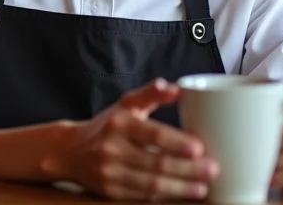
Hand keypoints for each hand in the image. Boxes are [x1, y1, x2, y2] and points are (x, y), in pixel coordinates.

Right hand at [42, 78, 217, 200]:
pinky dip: (165, 197)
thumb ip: (151, 94)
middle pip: (156, 162)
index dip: (176, 142)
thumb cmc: (107, 125)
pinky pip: (142, 196)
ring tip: (202, 187)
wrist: (69, 151)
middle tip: (212, 169)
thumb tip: (176, 88)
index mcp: (119, 122)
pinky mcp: (111, 192)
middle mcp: (112, 148)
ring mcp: (110, 172)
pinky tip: (181, 195)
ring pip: (151, 184)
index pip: (152, 133)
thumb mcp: (125, 104)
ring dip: (180, 188)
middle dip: (187, 169)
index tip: (199, 148)